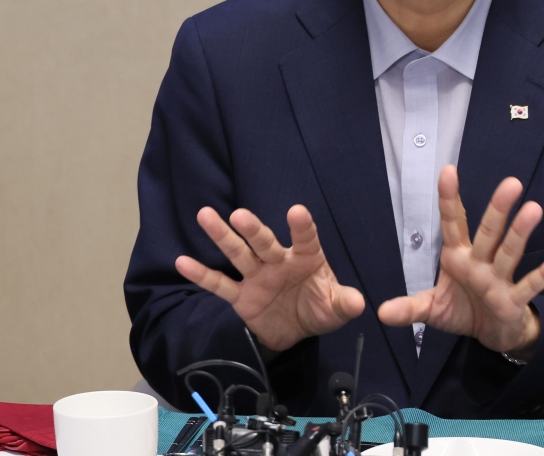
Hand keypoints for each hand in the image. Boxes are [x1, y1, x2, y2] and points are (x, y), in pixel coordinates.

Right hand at [176, 204, 364, 351]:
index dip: (302, 227)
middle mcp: (278, 261)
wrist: (295, 331)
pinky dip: (202, 275)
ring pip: (238, 254)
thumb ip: (345, 303)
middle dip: (253, 229)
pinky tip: (183, 262)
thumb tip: (359, 302)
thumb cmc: (318, 308)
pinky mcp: (241, 296)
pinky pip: (220, 285)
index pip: (305, 239)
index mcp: (306, 258)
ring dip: (223, 237)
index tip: (296, 212)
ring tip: (206, 216)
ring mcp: (257, 276)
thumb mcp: (336, 309)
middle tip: (240, 215)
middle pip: (264, 243)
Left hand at [377, 165, 543, 359]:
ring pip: (510, 252)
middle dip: (497, 209)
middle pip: (488, 232)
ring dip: (521, 232)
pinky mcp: (513, 300)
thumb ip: (409, 308)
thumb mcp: (431, 309)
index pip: (453, 223)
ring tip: (534, 208)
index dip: (449, 199)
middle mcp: (480, 262)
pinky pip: (530, 286)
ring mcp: (499, 279)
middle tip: (510, 183)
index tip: (448, 171)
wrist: (491, 334)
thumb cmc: (463, 310)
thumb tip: (380, 312)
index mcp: (458, 257)